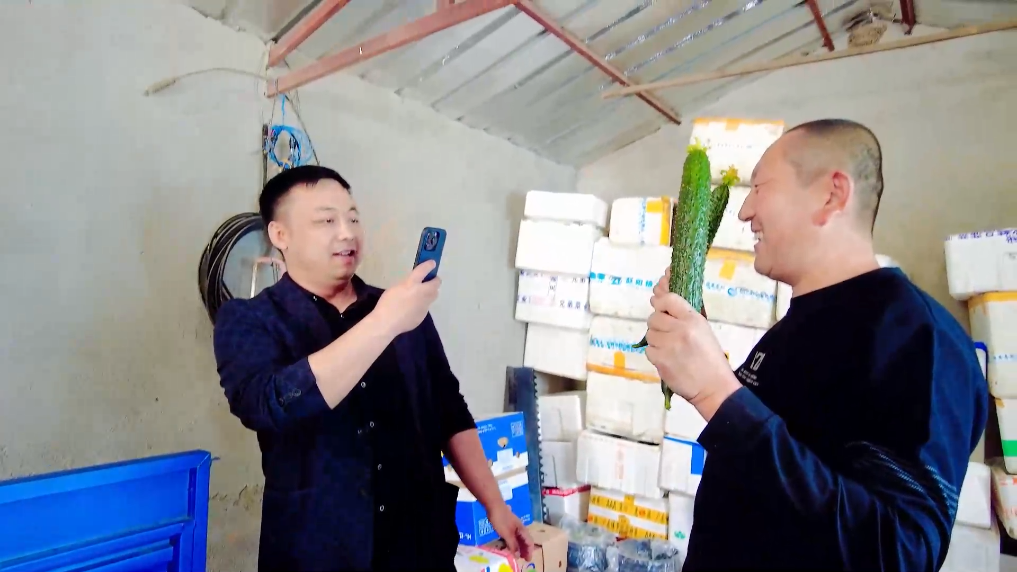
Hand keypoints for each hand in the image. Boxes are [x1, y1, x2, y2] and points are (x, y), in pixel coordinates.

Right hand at [374, 260, 440, 335]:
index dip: (429, 265)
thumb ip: (408, 284)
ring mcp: (425, 305)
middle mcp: (422, 293)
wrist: (387, 323)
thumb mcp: (396, 288)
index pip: (424, 270)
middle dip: (434, 281)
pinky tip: (412, 309)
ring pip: (434, 295)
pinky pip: (425, 306)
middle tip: (429, 281)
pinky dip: (422, 305)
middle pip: (436, 284)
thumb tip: (415, 284)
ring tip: (421, 294)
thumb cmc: (387, 303)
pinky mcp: (424, 314)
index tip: (432, 263)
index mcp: (411, 284)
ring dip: (430, 292)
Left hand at [487, 504, 532, 559]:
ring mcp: (513, 525)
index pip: (529, 541)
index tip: (528, 559)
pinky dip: (512, 542)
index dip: (529, 551)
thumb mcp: (507, 534)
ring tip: (515, 554)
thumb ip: (513, 544)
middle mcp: (520, 527)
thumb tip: (518, 555)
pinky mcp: (507, 524)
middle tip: (523, 558)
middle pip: (525, 540)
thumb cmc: (501, 519)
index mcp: (522, 529)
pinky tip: (508, 545)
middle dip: (525, 549)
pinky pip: (512, 535)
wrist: (494, 505)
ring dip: (519, 546)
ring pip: (519, 538)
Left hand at [644, 269, 740, 420]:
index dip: (661, 302)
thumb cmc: (711, 359)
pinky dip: (655, 353)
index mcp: (693, 319)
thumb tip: (660, 301)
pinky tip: (667, 358)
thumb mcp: (703, 331)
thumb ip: (684, 317)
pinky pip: (649, 350)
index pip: (669, 299)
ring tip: (669, 348)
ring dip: (656, 339)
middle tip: (667, 334)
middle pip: (654, 317)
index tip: (661, 308)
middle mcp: (680, 329)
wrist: (713, 387)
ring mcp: (668, 344)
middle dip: (657, 324)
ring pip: (649, 334)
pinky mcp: (660, 360)